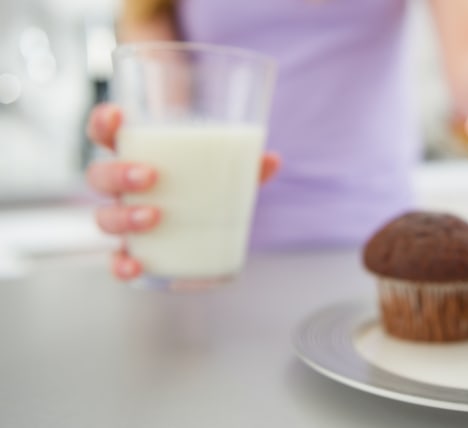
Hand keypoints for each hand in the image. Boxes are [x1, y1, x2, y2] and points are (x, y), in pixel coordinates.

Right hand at [86, 103, 280, 279]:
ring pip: (104, 216)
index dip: (102, 122)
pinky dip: (120, 265)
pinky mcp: (133, 251)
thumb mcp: (225, 169)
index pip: (105, 132)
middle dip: (118, 174)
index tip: (117, 117)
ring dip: (123, 216)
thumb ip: (245, 163)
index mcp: (137, 155)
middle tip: (150, 176)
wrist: (202, 219)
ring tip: (153, 217)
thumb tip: (272, 160)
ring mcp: (124, 218)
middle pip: (99, 175)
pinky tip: (135, 266)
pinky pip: (115, 260)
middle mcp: (122, 187)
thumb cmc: (205, 182)